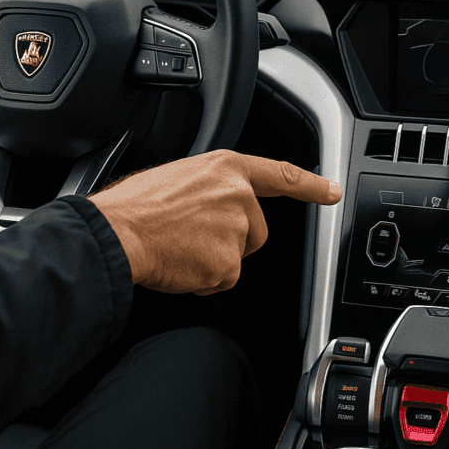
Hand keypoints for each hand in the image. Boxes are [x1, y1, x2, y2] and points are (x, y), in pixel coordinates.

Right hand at [89, 150, 341, 294]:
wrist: (116, 233)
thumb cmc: (136, 207)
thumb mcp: (182, 178)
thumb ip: (213, 188)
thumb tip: (218, 207)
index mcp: (226, 168)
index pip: (281, 173)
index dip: (311, 184)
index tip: (332, 191)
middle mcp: (238, 195)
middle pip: (257, 230)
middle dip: (233, 240)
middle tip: (192, 236)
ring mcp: (235, 229)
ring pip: (239, 257)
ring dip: (216, 260)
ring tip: (181, 248)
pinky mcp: (227, 263)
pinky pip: (223, 280)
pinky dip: (204, 280)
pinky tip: (181, 265)